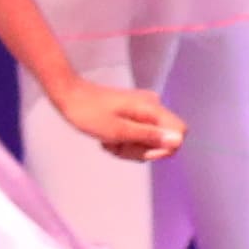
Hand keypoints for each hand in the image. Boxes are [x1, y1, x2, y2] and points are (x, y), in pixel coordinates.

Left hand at [49, 76, 183, 163]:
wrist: (69, 96)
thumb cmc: (90, 114)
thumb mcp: (118, 131)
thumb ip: (149, 136)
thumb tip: (178, 140)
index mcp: (151, 108)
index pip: (179, 132)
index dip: (164, 148)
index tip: (140, 151)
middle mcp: (153, 106)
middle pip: (163, 138)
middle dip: (142, 149)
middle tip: (118, 146)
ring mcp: (144, 109)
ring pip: (149, 139)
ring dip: (130, 147)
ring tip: (110, 142)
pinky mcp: (135, 112)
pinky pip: (139, 133)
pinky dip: (126, 141)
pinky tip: (109, 138)